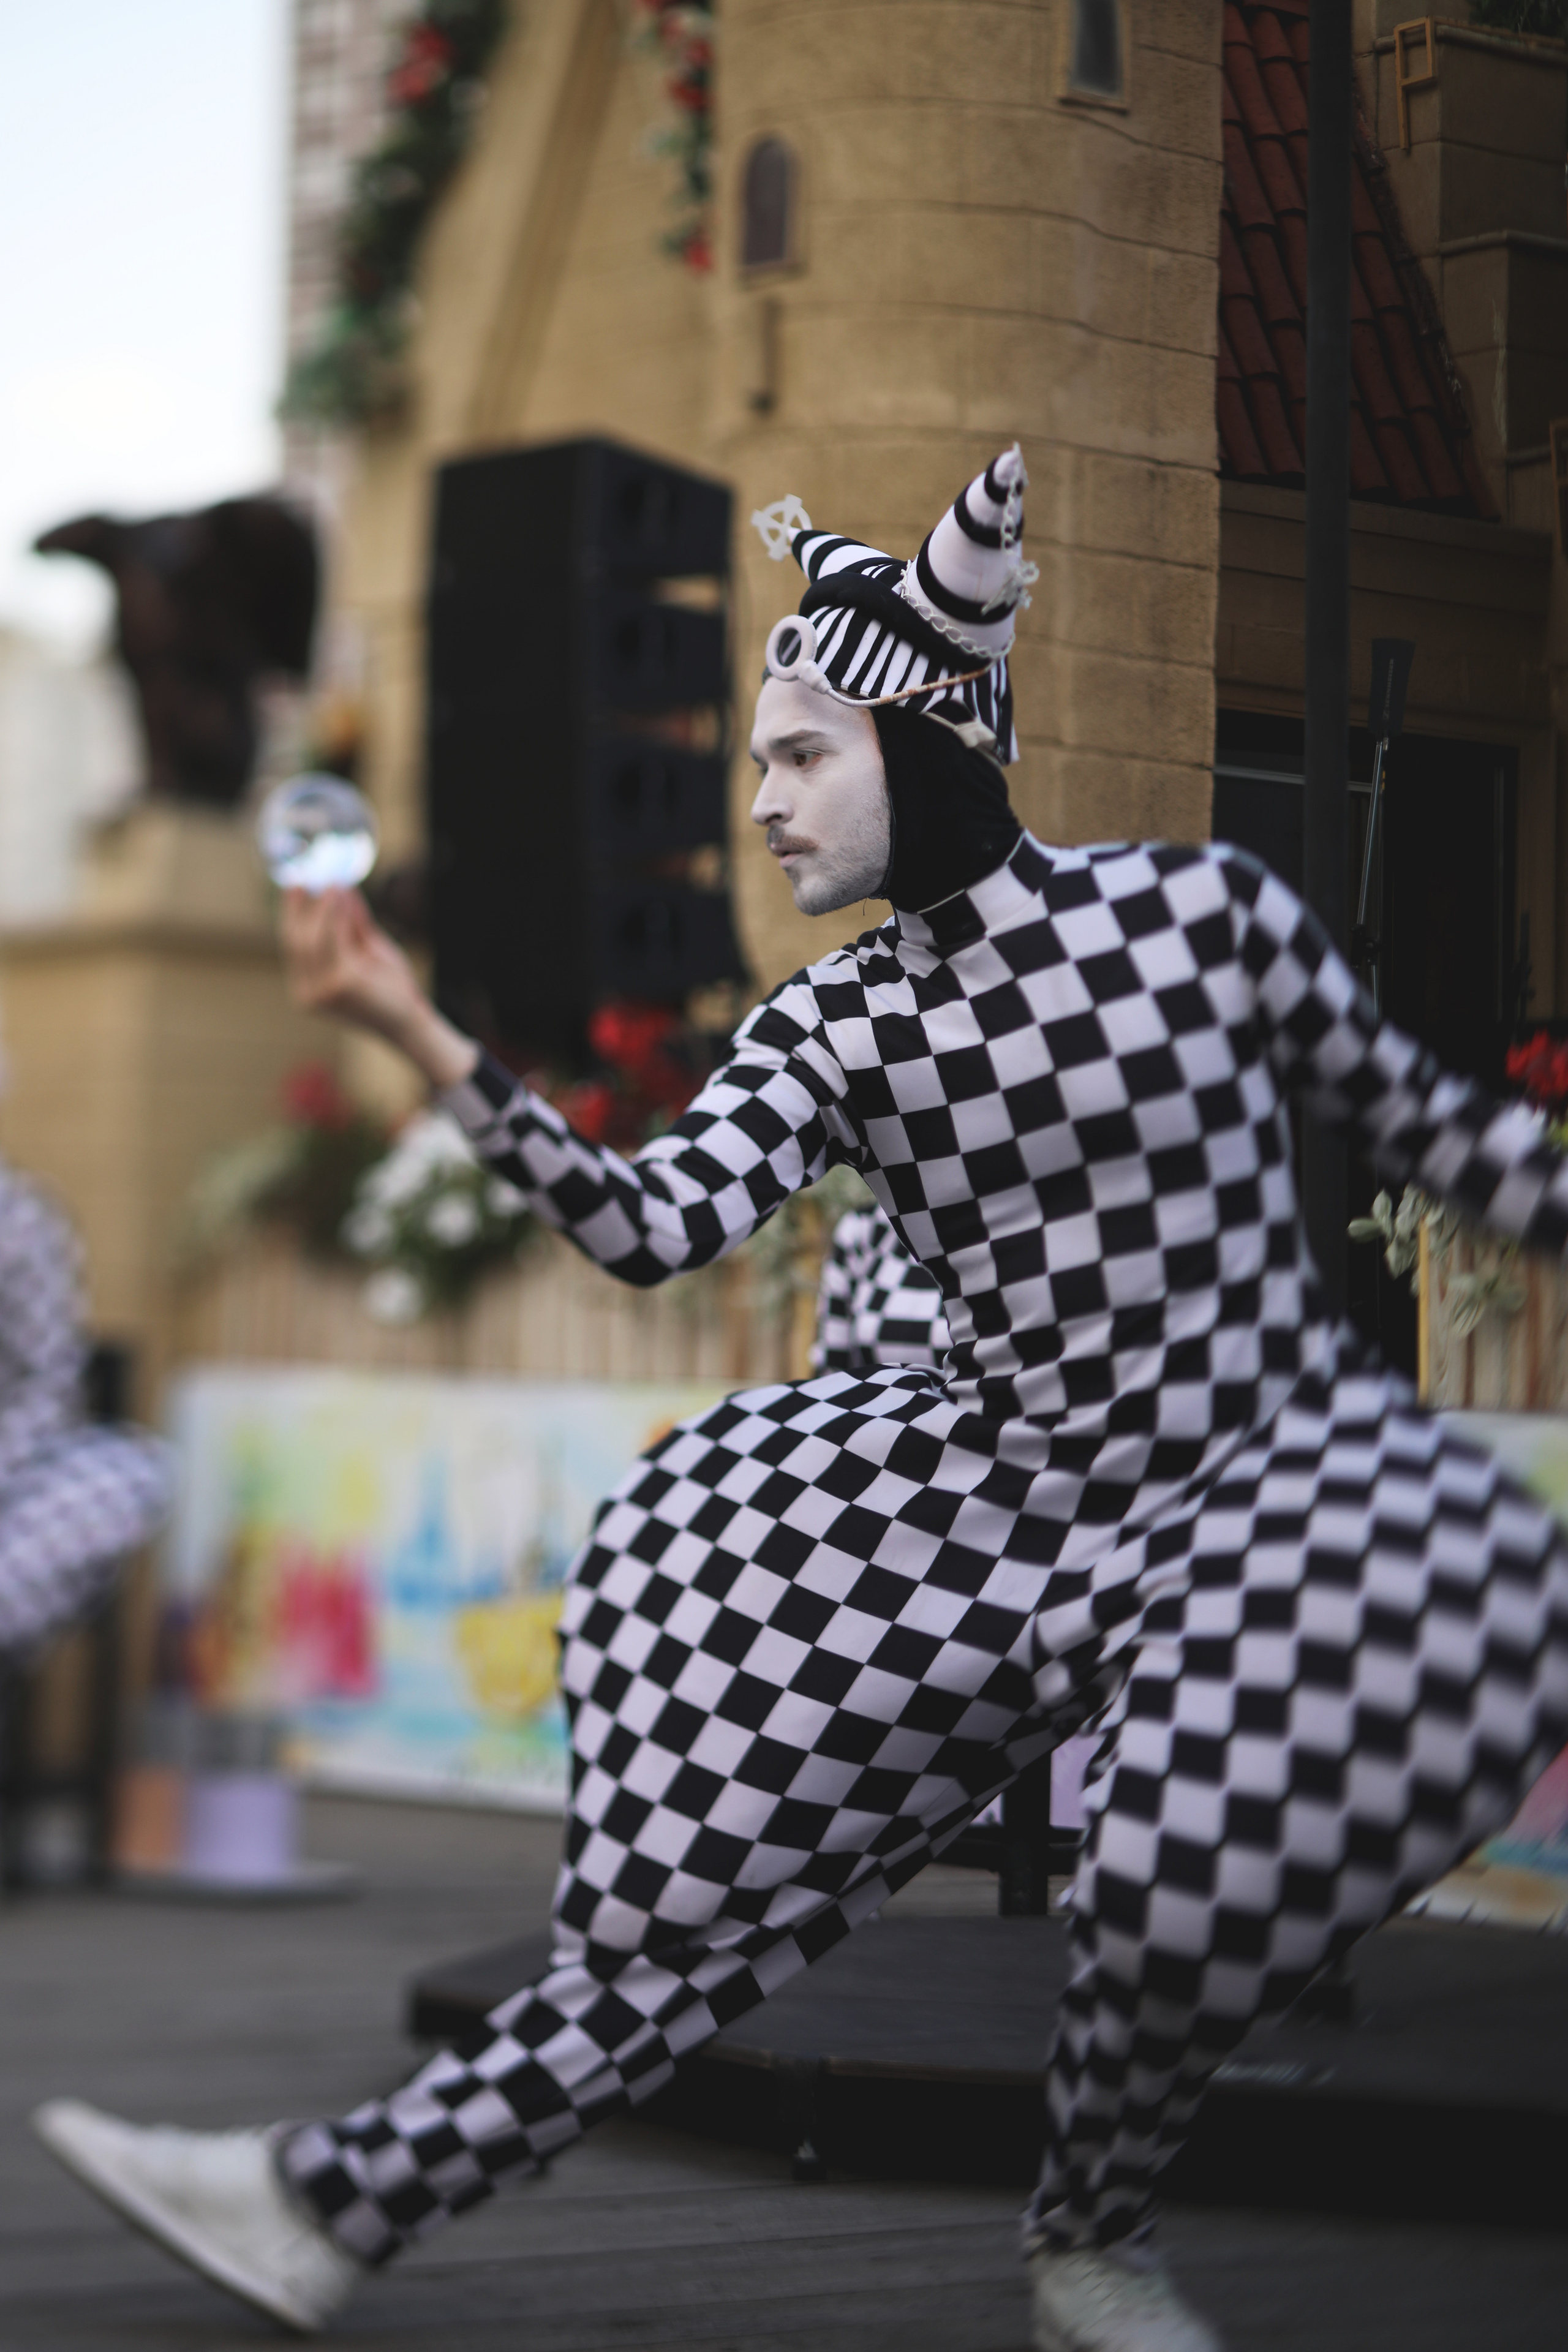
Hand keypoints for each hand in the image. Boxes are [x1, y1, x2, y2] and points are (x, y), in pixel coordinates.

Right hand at [279, 889, 478, 1089]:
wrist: (412, 1023)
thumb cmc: (392, 990)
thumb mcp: (368, 952)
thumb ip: (353, 924)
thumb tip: (341, 889)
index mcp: (308, 989)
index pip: (293, 947)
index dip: (290, 915)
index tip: (294, 888)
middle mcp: (309, 993)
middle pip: (296, 941)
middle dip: (298, 907)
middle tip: (304, 878)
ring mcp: (323, 989)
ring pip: (314, 938)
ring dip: (321, 907)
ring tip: (330, 882)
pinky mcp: (342, 982)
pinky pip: (334, 939)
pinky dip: (336, 913)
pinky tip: (340, 895)